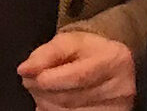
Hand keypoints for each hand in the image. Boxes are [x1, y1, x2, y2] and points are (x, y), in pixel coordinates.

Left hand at [18, 30, 135, 109]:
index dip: (51, 79)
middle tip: (29, 81)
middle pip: (71, 98)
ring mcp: (116, 109)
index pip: (79, 76)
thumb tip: (25, 69)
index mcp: (114, 60)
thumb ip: (46, 53)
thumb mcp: (68, 42)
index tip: (28, 75)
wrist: (110, 65)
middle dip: (42, 91)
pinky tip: (50, 103)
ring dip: (45, 104)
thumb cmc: (88, 51)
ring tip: (40, 91)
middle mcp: (121, 88)